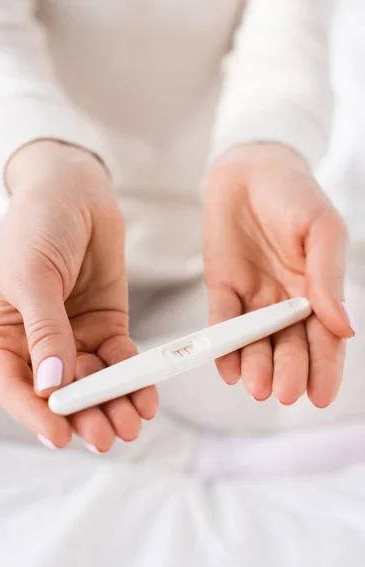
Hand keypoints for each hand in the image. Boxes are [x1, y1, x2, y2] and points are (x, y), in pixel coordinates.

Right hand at [0, 141, 157, 450]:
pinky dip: (134, 379)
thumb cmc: (39, 226)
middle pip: (59, 394)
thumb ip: (44, 331)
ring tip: (132, 423)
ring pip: (93, 383)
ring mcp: (74, 338)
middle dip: (83, 417)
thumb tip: (50, 386)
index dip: (34, 415)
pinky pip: (120, 361)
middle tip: (107, 437)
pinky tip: (146, 395)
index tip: (59, 435)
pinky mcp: (106, 327)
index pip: (14, 386)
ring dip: (112, 405)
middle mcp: (38, 344)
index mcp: (4, 335)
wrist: (77, 193)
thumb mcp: (33, 277)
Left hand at [204, 143, 353, 406]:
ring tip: (256, 386)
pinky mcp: (222, 287)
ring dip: (256, 365)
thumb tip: (345, 327)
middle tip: (284, 392)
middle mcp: (286, 301)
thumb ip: (329, 276)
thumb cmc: (294, 194)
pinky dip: (223, 345)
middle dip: (288, 371)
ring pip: (255, 340)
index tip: (320, 396)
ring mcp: (253, 296)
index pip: (325, 339)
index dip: (324, 368)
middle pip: (289, 346)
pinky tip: (226, 368)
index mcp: (318, 290)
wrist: (249, 169)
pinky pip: (222, 321)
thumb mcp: (322, 229)